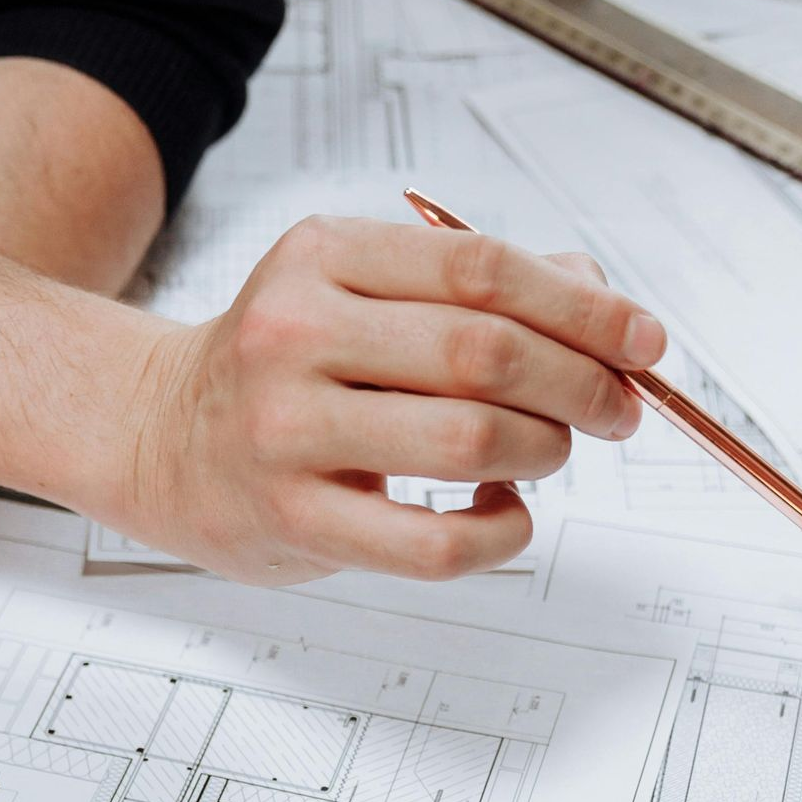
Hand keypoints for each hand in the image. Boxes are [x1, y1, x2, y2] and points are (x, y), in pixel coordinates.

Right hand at [121, 215, 664, 583]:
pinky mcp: (294, 520)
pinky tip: (502, 513)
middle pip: (485, 352)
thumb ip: (470, 288)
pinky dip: (499, 532)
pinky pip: (433, 543)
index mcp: (323, 258)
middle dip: (581, 384)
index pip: (482, 268)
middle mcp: (296, 335)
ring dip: (542, 451)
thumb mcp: (356, 293)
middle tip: (617, 409)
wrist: (158, 438)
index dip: (583, 307)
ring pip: (468, 442)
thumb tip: (599, 297)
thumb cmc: (277, 369)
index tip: (642, 341)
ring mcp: (288, 432)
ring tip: (548, 453)